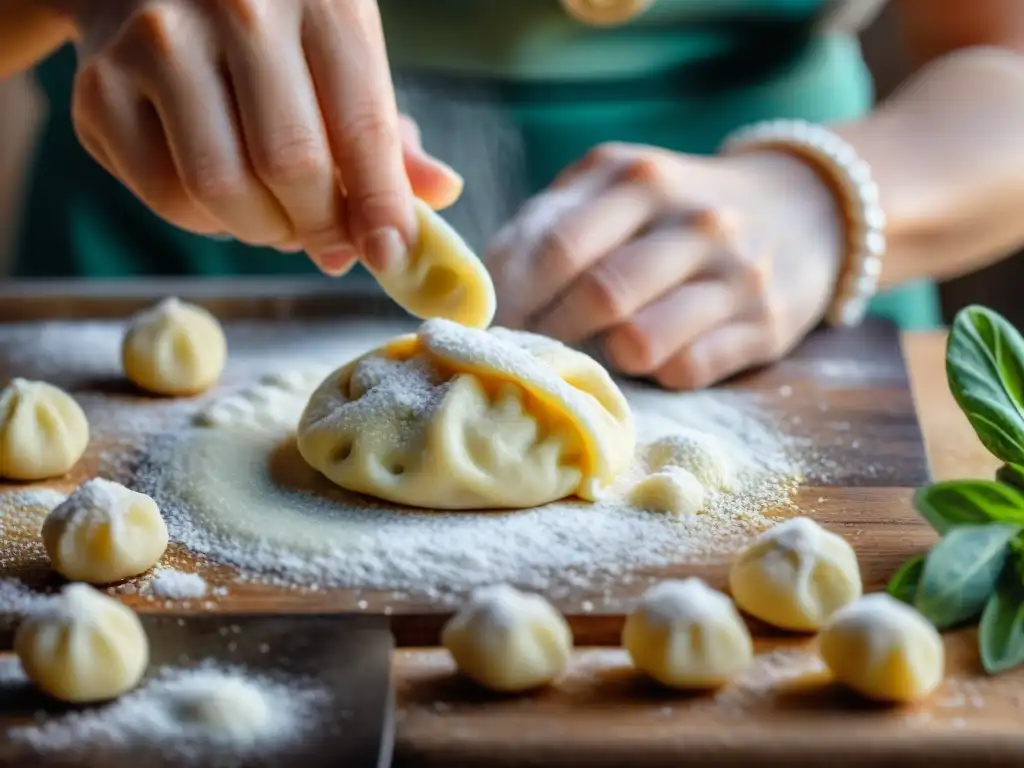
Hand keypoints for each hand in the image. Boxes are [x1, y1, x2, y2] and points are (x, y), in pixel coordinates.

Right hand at [59, 0, 462, 275]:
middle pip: (290, 166)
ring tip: (282, 221)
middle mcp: (234, 8)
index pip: (362, 126)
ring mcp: (156, 44)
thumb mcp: (341, 51)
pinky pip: (167, 196)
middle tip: (334, 246)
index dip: (382, 207)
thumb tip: (442, 192)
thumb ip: (386, 129)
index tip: (392, 255)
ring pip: (222, 190)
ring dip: (265, 232)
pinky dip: (208, 223)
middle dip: (322, 228)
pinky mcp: (98, 88)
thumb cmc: (269, 25)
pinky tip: (227, 199)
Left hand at [487, 143, 845, 389]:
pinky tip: (653, 354)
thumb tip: (482, 290)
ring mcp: (736, 276)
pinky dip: (654, 374)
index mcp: (639, 178)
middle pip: (595, 297)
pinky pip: (685, 371)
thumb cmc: (680, 207)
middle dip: (547, 335)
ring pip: (640, 343)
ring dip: (600, 358)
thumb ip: (551, 223)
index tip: (485, 326)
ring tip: (589, 351)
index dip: (509, 297)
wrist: (804, 208)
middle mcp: (695, 221)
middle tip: (525, 353)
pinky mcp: (764, 327)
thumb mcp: (618, 187)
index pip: (554, 246)